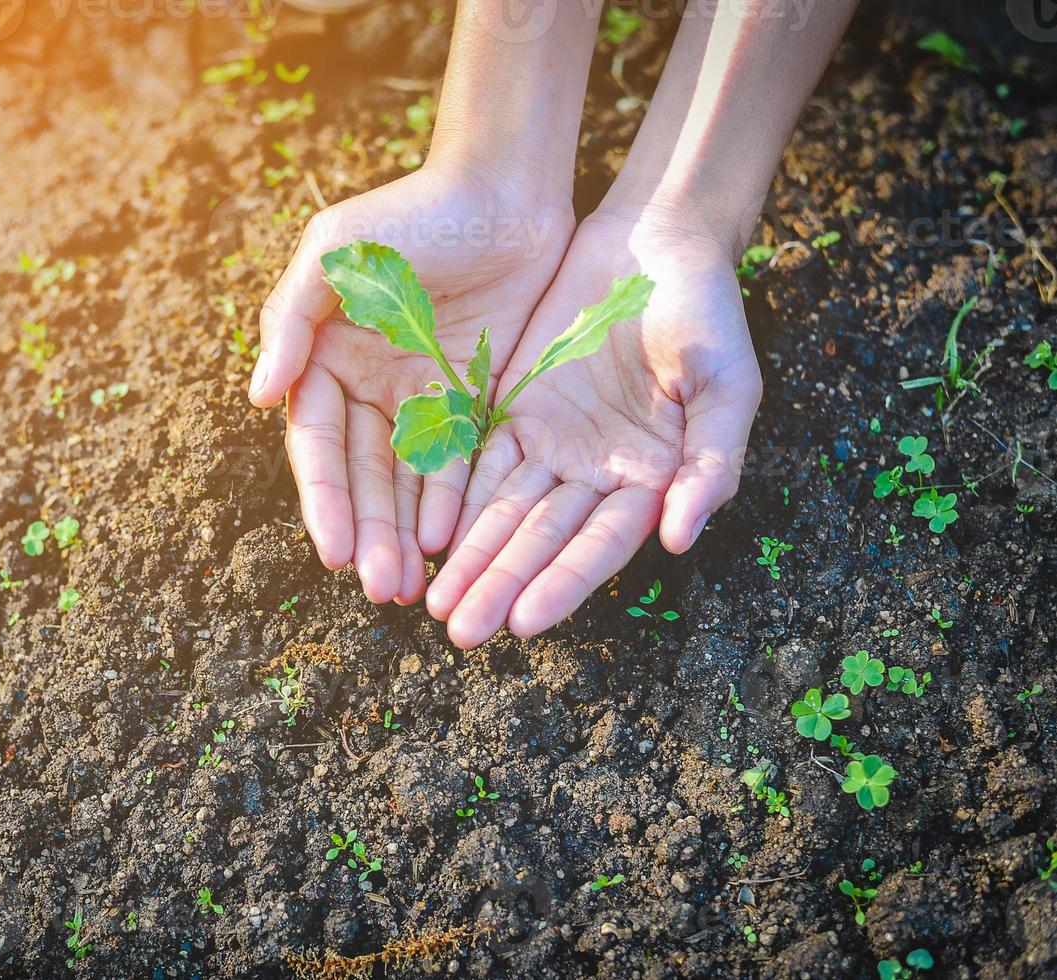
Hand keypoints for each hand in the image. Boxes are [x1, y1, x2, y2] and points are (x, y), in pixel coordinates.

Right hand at [248, 163, 571, 603]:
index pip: (318, 444)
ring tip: (409, 587)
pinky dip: (453, 502)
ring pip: (408, 482)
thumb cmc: (409, 214)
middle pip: (363, 477)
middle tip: (381, 589)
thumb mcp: (335, 255)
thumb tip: (257, 398)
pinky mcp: (473, 399)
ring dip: (406, 534)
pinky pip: (461, 462)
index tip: (335, 550)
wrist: (503, 188)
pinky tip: (450, 541)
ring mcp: (422, 397)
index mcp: (324, 359)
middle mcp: (369, 387)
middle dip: (369, 533)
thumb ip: (292, 322)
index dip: (325, 499)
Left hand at [424, 209, 762, 646]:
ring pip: (504, 512)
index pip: (600, 545)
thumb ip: (710, 462)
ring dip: (472, 558)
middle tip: (460, 631)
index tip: (523, 623)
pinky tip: (428, 538)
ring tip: (437, 603)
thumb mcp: (726, 383)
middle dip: (501, 585)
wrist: (655, 242)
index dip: (563, 584)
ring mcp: (553, 444)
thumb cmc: (707, 312)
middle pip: (542, 541)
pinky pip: (481, 463)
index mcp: (653, 478)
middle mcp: (597, 474)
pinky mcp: (516, 411)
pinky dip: (456, 501)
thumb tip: (680, 539)